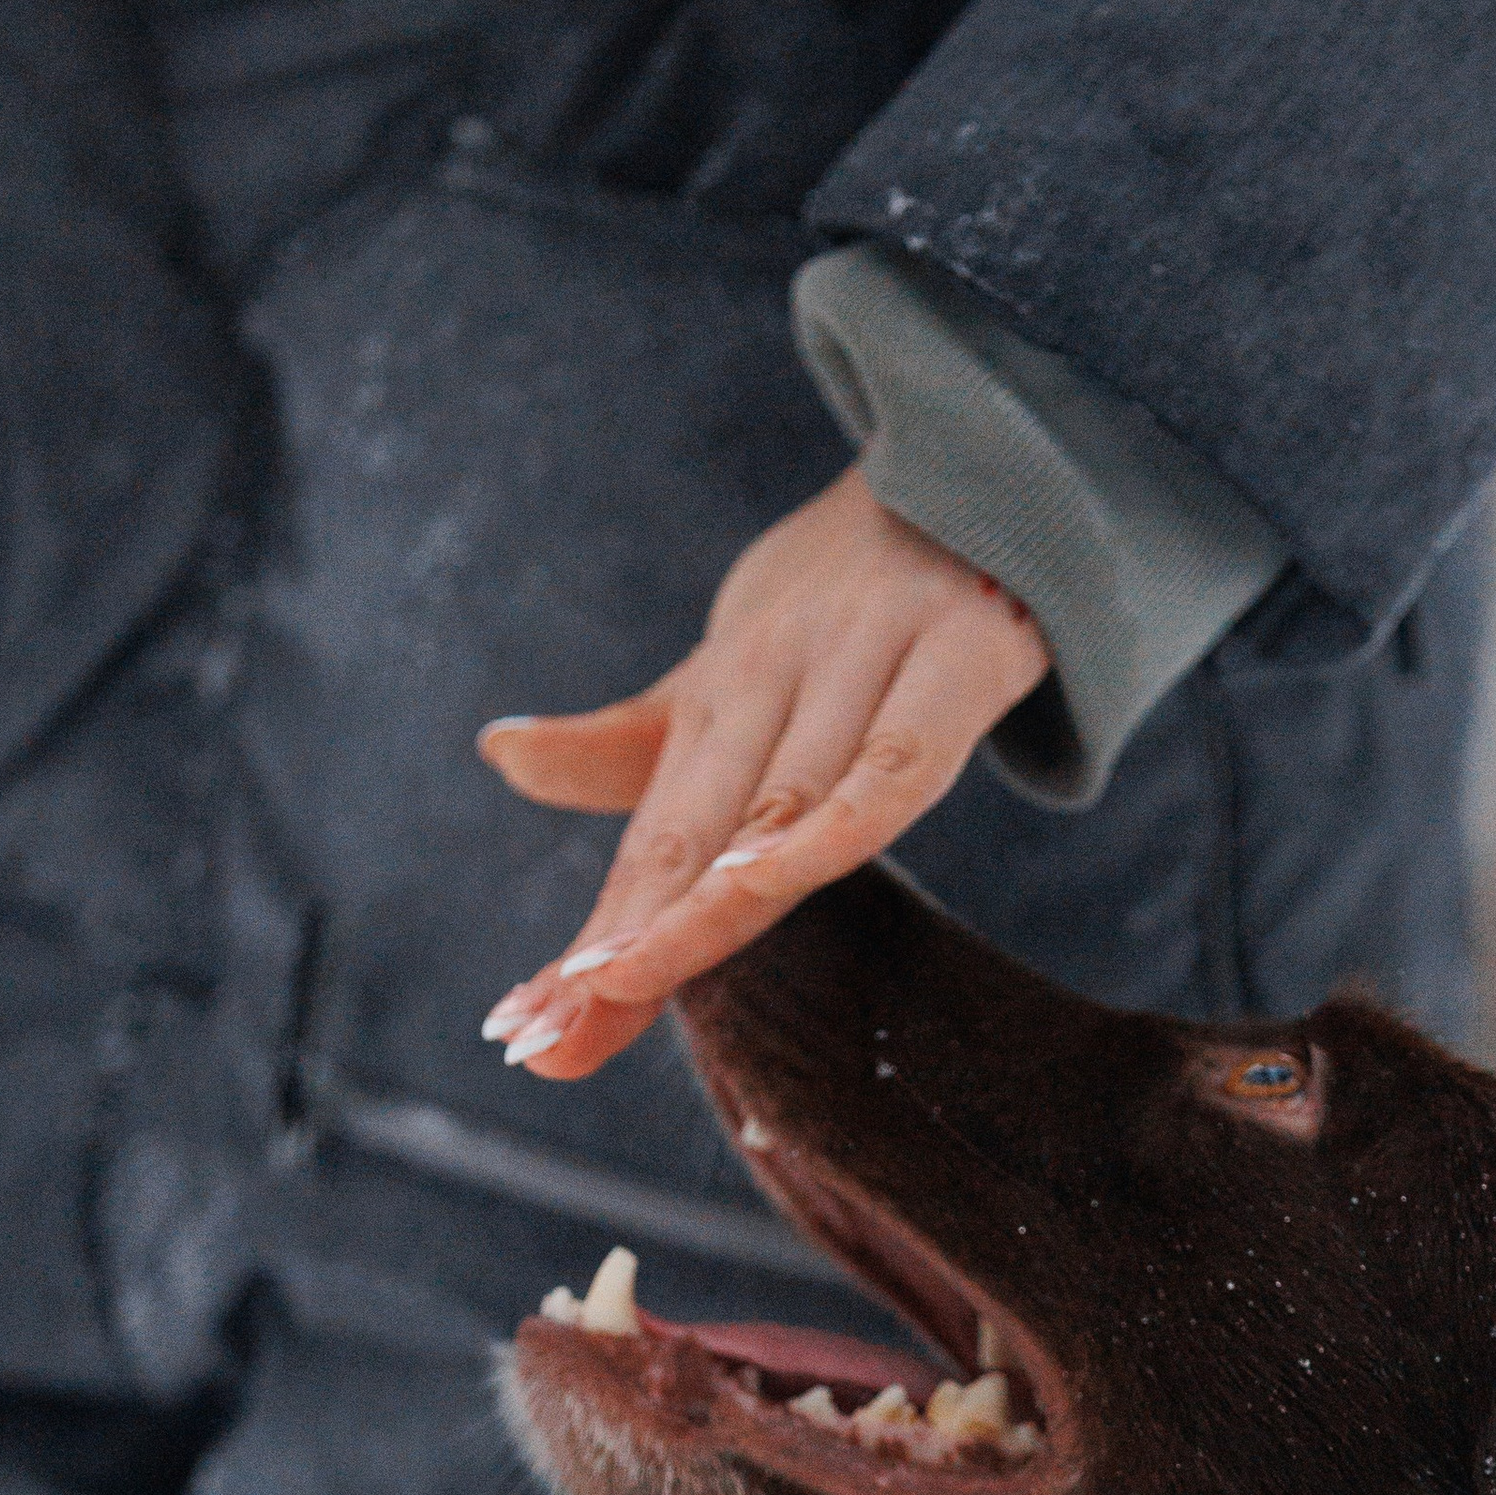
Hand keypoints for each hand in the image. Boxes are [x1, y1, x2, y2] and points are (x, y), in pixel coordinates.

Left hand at [476, 469, 1049, 1078]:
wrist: (999, 462)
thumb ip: (636, 739)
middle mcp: (783, 668)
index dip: (596, 938)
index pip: (653, 836)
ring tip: (623, 977)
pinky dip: (837, 813)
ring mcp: (873, 651)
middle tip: (547, 1031)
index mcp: (728, 688)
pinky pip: (903, 750)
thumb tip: (497, 754)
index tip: (521, 1032)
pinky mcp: (969, 645)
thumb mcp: (742, 667)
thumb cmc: (860, 596)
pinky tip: (770, 877)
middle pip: (696, 829)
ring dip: (708, 893)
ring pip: (783, 798)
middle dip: (624, 938)